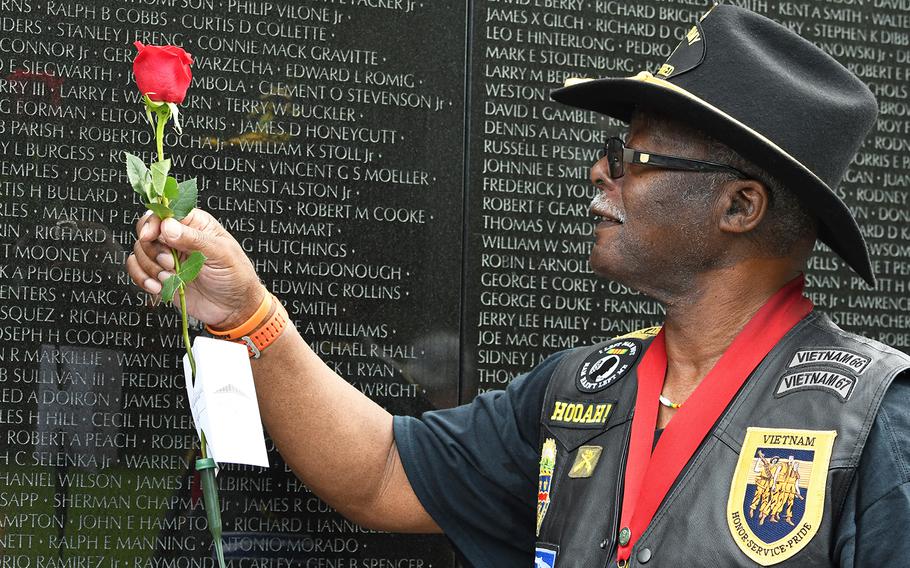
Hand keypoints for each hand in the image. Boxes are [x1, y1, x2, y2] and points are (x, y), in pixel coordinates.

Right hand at [126, 208, 265, 329]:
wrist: (234, 308)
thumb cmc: (236, 276)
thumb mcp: (221, 253)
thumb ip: (194, 239)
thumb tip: (167, 226)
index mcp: (195, 225)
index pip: (164, 213)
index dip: (153, 222)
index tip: (151, 235)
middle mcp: (178, 238)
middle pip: (146, 231)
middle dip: (153, 250)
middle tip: (170, 263)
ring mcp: (168, 257)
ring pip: (139, 252)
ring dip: (150, 267)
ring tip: (170, 278)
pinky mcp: (161, 275)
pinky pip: (137, 270)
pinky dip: (142, 279)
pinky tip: (158, 286)